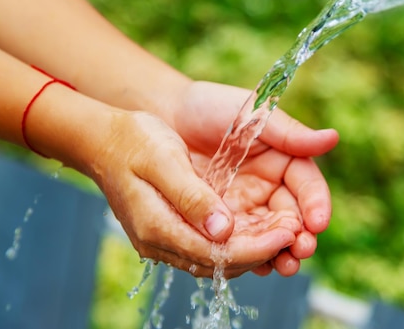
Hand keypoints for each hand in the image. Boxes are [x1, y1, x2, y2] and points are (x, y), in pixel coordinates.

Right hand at [87, 109, 313, 278]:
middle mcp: (162, 241)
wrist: (104, 140)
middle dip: (263, 253)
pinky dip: (240, 242)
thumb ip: (192, 197)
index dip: (257, 248)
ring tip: (290, 236)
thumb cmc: (133, 142)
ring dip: (255, 251)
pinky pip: (211, 246)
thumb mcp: (163, 160)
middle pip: (221, 262)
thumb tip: (224, 230)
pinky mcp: (174, 229)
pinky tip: (262, 230)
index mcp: (158, 226)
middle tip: (299, 239)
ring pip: (218, 258)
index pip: (216, 253)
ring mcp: (166, 238)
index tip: (289, 234)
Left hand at [161, 80, 339, 276]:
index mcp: (284, 161)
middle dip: (301, 237)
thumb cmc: (211, 106)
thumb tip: (331, 139)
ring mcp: (245, 207)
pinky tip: (254, 265)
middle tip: (302, 250)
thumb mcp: (253, 114)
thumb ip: (289, 134)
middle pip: (293, 218)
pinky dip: (248, 256)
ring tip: (285, 266)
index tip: (318, 221)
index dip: (316, 204)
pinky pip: (238, 243)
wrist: (166, 114)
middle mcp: (269, 188)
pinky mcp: (221, 221)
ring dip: (279, 252)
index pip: (307, 187)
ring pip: (268, 236)